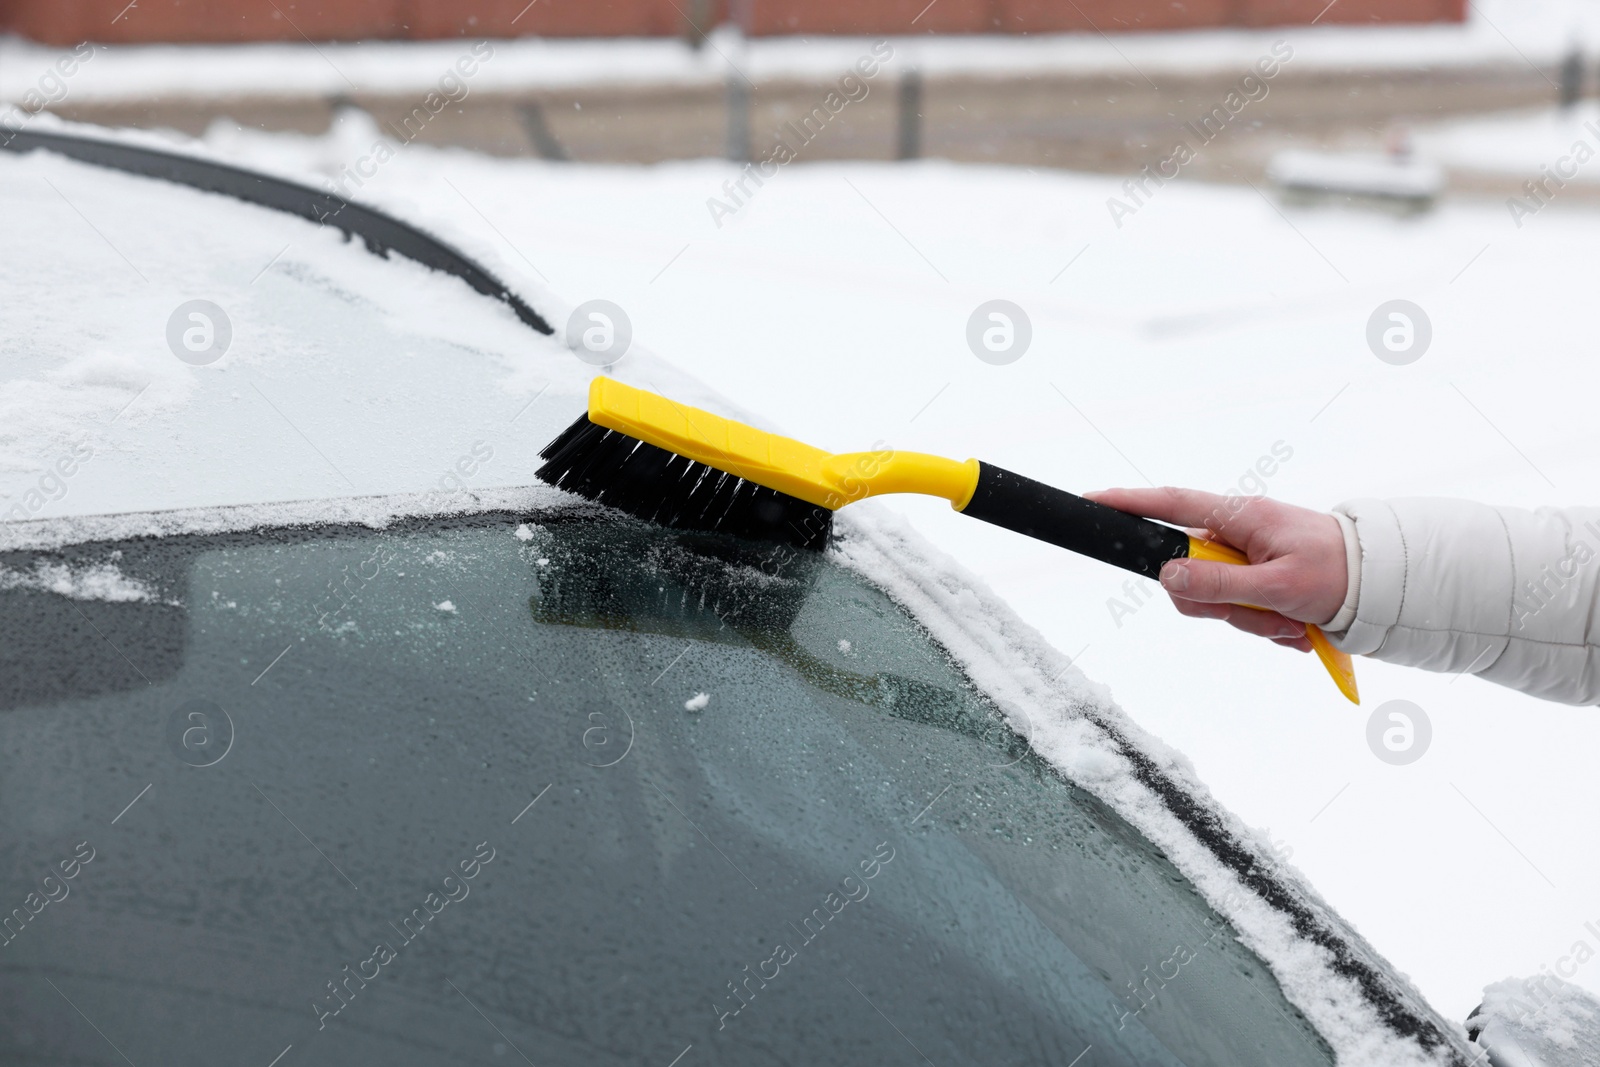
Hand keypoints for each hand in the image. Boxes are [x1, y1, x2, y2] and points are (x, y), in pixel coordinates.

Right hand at [1082, 488, 1347, 653]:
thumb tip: (1168, 576)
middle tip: (1260, 615)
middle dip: (1219, 605)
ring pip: (1214, 598)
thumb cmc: (1339, 573)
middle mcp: (1236, 533)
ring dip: (1250, 620)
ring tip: (1290, 623)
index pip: (1169, 504)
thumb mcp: (1278, 585)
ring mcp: (1245, 557)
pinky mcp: (1257, 579)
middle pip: (1186, 572)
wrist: (1387, 585)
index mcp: (1238, 517)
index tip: (1091, 501)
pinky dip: (1265, 625)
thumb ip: (1219, 584)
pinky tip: (1294, 626)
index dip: (1128, 503)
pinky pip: (1239, 609)